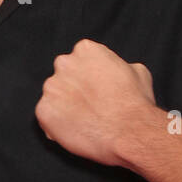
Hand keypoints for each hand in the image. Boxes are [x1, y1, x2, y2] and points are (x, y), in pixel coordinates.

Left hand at [35, 39, 156, 165]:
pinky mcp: (43, 111)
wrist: (129, 131)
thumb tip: (116, 71)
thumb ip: (119, 66)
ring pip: (54, 97)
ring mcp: (51, 87)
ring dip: (64, 107)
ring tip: (84, 121)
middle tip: (90, 106)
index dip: (88, 76)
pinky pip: (46, 117)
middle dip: (73, 89)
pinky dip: (57, 125)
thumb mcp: (138, 71)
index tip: (97, 89)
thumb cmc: (135, 103)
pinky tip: (76, 131)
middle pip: (64, 76)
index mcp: (85, 50)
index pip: (80, 59)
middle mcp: (64, 64)